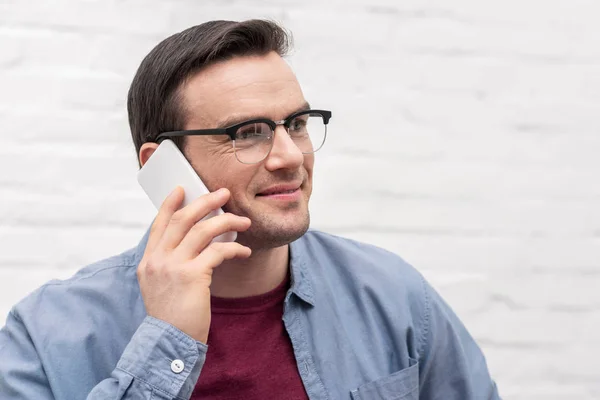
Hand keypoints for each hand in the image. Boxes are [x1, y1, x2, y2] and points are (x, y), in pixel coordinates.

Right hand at [137, 187, 251, 342]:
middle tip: (223, 193)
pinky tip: (244, 252)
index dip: (170, 203)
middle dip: (205, 201)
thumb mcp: (160, 286)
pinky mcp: (192, 276)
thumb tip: (194, 243)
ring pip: (203, 230)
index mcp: (148, 261)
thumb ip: (170, 264)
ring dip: (227, 221)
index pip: (159, 223)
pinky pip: (218, 251)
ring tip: (243, 221)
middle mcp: (158, 259)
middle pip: (183, 219)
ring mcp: (173, 266)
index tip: (183, 189)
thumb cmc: (171, 317)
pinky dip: (235, 248)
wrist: (168, 344)